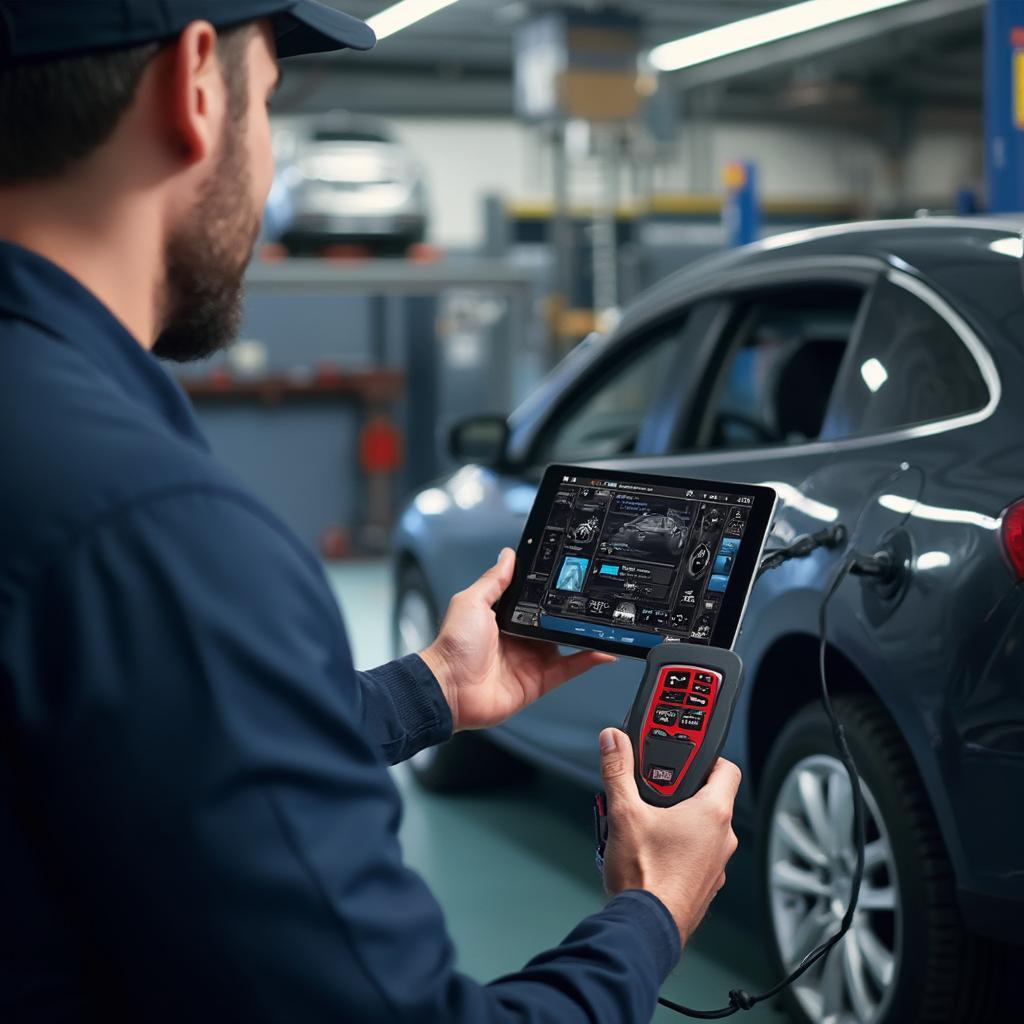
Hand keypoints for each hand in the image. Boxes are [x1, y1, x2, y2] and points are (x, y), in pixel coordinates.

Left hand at [419, 548, 615, 731]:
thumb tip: (507, 556)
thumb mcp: (472, 602)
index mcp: (503, 618)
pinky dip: (587, 661)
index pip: (533, 600)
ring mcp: (530, 660)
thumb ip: (494, 580)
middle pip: (553, 621)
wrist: (450, 688)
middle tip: (593, 597)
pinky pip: (569, 669)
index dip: (549, 590)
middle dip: (572, 611)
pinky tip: (603, 651)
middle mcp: (519, 639)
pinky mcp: (539, 681)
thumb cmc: (453, 646)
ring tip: (604, 621)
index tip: (569, 577)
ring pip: (566, 644)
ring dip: (584, 634)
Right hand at [599, 728, 740, 945]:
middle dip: (679, 791)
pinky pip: (695, 855)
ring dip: (677, 821)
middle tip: (650, 790)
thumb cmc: (645, 877)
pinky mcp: (704, 885)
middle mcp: (723, 838)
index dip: (706, 757)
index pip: (726, 768)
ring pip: (701, 829)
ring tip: (643, 823)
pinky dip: (678, 847)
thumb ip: (618, 770)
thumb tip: (614, 741)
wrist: (645, 929)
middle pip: (709, 798)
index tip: (683, 757)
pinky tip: (649, 851)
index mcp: (712, 813)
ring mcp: (716, 864)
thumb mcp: (623, 812)